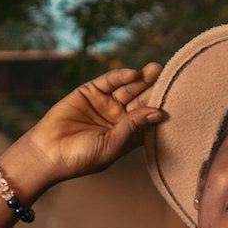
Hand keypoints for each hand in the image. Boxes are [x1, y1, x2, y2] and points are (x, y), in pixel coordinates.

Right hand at [17, 63, 164, 189]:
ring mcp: (105, 104)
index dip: (160, 111)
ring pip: (128, 89)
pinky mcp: (90, 92)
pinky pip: (109, 81)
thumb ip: (134, 126)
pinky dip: (121, 76)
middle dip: (154, 90)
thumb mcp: (113, 144)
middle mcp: (118, 119)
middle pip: (141, 101)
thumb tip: (159, 113)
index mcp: (128, 136)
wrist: (50, 152)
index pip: (148, 121)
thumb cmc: (83, 157)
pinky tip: (134, 74)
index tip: (177, 103)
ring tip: (156, 70)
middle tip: (171, 78)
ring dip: (142, 80)